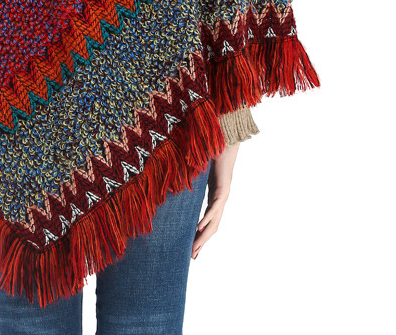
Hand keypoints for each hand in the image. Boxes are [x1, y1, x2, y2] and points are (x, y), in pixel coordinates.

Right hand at [192, 142, 238, 258]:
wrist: (225, 138)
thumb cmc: (211, 151)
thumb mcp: (196, 169)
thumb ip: (188, 176)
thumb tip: (170, 177)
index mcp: (213, 196)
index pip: (206, 220)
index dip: (199, 234)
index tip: (191, 247)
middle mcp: (219, 199)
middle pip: (211, 226)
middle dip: (201, 242)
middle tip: (192, 257)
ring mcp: (223, 194)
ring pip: (214, 221)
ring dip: (204, 237)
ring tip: (195, 249)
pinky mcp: (224, 188)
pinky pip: (214, 206)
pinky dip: (207, 219)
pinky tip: (199, 228)